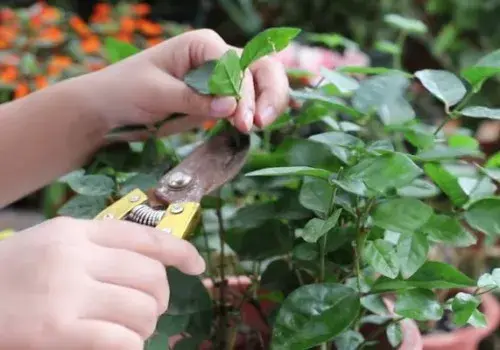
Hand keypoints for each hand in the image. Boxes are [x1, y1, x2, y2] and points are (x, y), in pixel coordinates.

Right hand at [0, 217, 204, 349]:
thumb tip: (149, 262)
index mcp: (77, 232)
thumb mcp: (53, 242)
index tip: (197, 265)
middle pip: (150, 277)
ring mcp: (66, 293)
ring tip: (133, 329)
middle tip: (151, 309)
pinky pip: (120, 339)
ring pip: (141, 309)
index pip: (144, 237)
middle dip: (161, 297)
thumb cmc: (11, 272)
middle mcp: (76, 257)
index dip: (180, 250)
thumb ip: (96, 245)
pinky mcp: (56, 329)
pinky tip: (123, 345)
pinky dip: (131, 345)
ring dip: (147, 324)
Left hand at [72, 29, 289, 133]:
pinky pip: (248, 102)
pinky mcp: (219, 99)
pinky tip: (257, 125)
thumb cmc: (125, 90)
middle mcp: (217, 56)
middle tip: (255, 124)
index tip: (237, 118)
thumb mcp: (156, 93)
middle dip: (266, 94)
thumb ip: (193, 98)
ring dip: (267, 103)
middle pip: (260, 67)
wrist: (111, 107)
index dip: (242, 90)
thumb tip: (229, 107)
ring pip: (261, 83)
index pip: (235, 63)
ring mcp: (221, 78)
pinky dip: (258, 111)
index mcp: (202, 44)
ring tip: (257, 127)